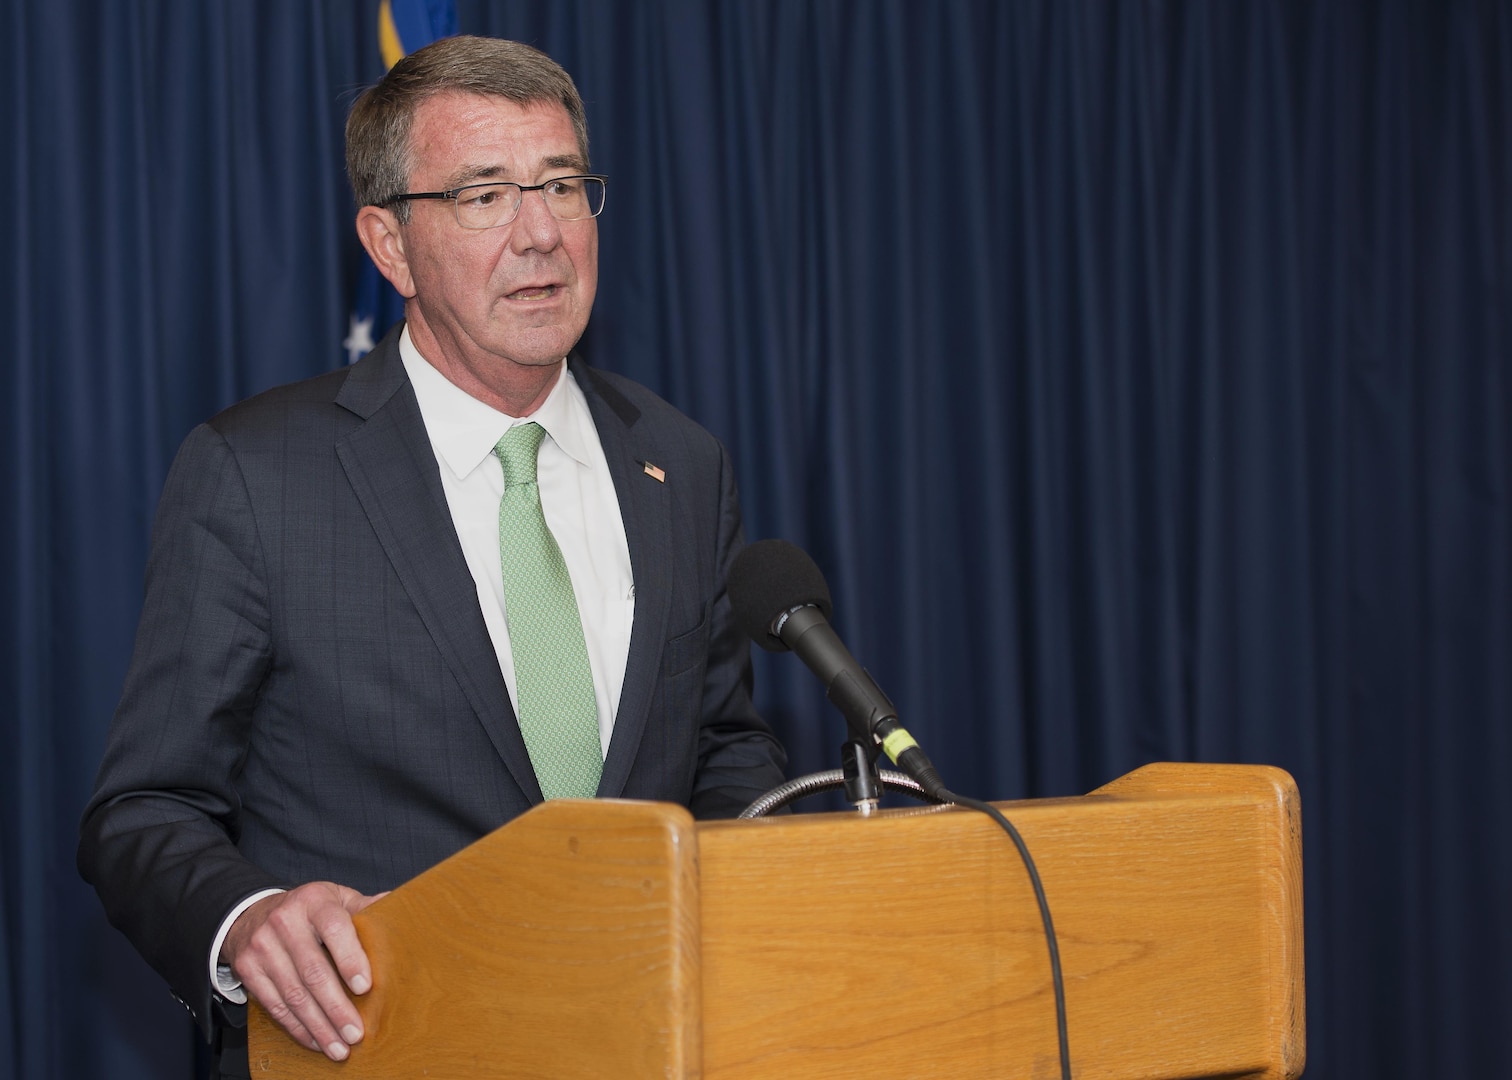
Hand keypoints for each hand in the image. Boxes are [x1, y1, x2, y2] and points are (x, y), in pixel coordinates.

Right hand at [222, 881, 386, 1060]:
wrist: (251, 914)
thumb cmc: (308, 910)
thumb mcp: (335, 898)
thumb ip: (364, 907)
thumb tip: (397, 910)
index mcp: (314, 901)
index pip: (334, 928)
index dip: (350, 959)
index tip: (365, 987)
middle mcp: (284, 922)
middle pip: (313, 970)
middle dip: (336, 1007)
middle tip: (356, 1033)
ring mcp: (262, 946)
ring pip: (293, 994)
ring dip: (319, 1026)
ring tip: (339, 1048)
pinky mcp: (247, 969)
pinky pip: (275, 1005)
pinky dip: (297, 1027)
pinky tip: (316, 1040)